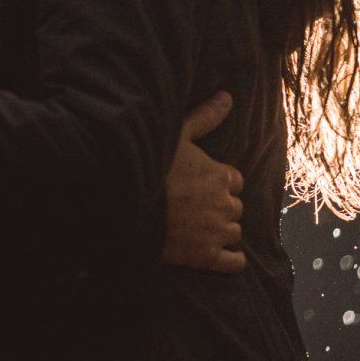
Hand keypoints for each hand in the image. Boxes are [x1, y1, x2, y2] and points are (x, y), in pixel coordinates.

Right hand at [160, 90, 246, 273]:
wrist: (125, 203)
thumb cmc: (150, 165)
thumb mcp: (177, 135)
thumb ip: (205, 117)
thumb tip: (227, 97)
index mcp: (221, 175)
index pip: (234, 181)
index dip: (219, 182)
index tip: (202, 184)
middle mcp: (224, 204)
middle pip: (235, 208)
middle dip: (221, 207)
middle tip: (197, 207)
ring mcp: (216, 232)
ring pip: (234, 233)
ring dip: (222, 231)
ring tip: (201, 228)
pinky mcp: (207, 257)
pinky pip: (234, 263)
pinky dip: (231, 259)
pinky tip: (221, 255)